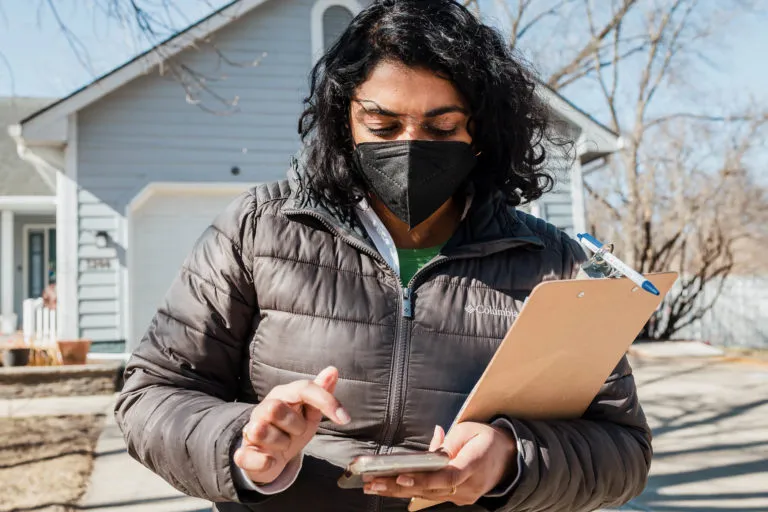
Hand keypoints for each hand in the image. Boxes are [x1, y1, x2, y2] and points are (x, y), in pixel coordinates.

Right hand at [233, 366, 349, 484]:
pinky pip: (248, 457)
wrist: (271, 457)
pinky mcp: (243, 453)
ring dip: (281, 444)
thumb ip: (321, 392)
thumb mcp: (310, 413)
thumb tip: (333, 369)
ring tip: (283, 445)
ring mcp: (251, 429)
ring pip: (261, 431)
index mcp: (282, 394)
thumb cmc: (292, 429)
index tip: (345, 419)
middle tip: (298, 432)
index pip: (303, 388)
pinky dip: (264, 462)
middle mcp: (263, 408)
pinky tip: (270, 461)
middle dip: (295, 425)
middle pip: (276, 408)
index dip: (326, 401)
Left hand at [363, 422, 516, 505]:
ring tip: (372, 485)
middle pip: (430, 489)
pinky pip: (431, 495)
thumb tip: (431, 449)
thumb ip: (449, 441)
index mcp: (474, 464)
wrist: (509, 459)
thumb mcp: (470, 430)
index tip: (402, 476)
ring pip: (427, 495)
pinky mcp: (456, 497)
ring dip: (398, 490)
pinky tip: (388, 487)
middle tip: (373, 482)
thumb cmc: (487, 440)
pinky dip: (409, 491)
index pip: (447, 475)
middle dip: (398, 486)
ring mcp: (463, 495)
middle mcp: (468, 485)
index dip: (423, 478)